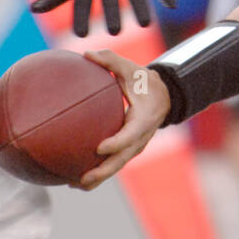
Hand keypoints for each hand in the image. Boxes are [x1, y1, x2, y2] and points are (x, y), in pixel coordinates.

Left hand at [78, 49, 171, 188]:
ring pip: (116, 166)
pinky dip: (97, 171)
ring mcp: (135, 147)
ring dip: (98, 178)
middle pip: (121, 160)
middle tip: (83, 178)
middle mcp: (140, 138)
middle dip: (103, 171)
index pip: (130, 135)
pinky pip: (113, 162)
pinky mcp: (128, 149)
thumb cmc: (145, 81)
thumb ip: (111, 61)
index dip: (116, 143)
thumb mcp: (132, 69)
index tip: (99, 147)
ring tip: (74, 185)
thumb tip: (86, 54)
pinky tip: (74, 175)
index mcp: (143, 120)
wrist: (164, 97)